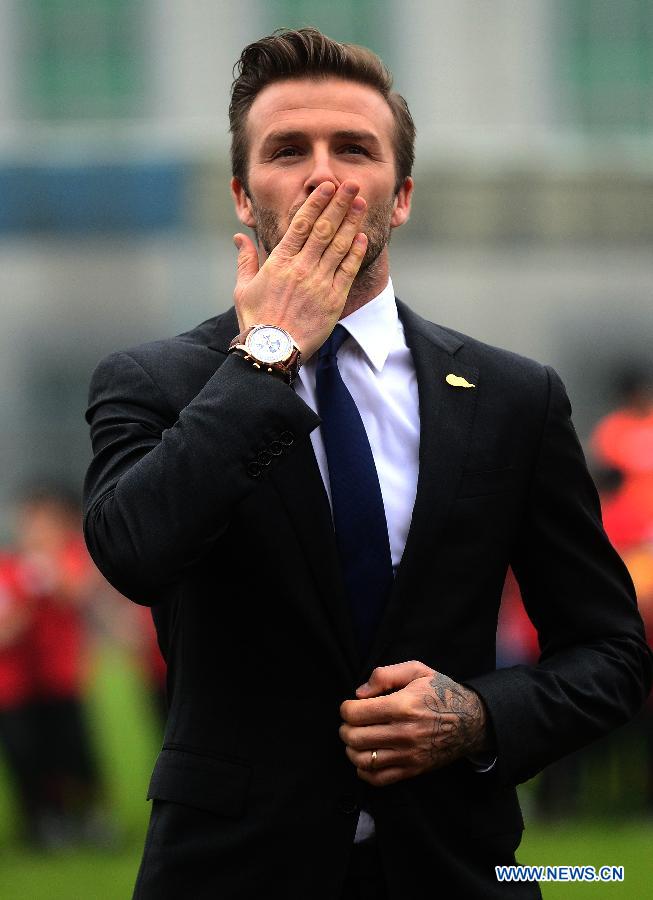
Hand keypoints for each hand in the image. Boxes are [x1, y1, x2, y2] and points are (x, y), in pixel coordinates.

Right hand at [232, 181, 367, 358]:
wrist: (272, 350)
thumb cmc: (256, 321)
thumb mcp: (243, 288)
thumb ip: (245, 260)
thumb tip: (239, 238)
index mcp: (280, 262)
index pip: (301, 224)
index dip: (316, 202)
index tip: (326, 186)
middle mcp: (302, 268)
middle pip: (325, 228)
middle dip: (339, 203)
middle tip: (351, 184)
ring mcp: (320, 283)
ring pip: (339, 245)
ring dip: (351, 222)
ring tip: (360, 202)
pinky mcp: (334, 300)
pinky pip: (348, 271)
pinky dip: (356, 252)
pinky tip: (362, 237)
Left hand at [339, 661, 489, 785]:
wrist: (470, 721)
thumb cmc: (440, 692)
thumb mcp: (417, 670)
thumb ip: (385, 675)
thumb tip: (359, 693)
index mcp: (403, 706)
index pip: (355, 713)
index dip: (346, 708)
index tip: (351, 706)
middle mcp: (404, 733)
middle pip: (354, 738)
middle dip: (345, 728)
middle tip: (351, 722)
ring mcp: (408, 755)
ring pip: (362, 760)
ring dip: (352, 749)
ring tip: (358, 738)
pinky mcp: (412, 770)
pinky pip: (378, 779)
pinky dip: (364, 770)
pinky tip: (367, 756)